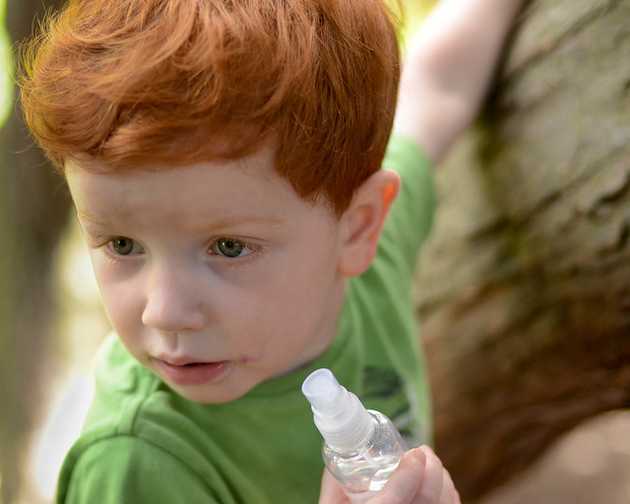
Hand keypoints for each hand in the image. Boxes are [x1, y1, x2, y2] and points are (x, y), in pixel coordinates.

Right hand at [318, 445, 460, 503]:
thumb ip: (334, 484)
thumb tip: (344, 448)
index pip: (392, 503)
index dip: (408, 476)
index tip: (413, 454)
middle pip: (426, 502)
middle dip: (432, 470)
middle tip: (421, 451)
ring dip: (442, 480)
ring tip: (429, 465)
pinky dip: (448, 495)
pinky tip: (438, 485)